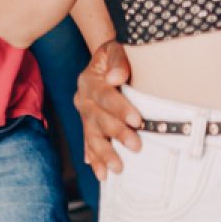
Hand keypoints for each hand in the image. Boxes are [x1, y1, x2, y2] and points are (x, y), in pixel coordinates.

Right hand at [74, 40, 139, 178]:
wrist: (103, 61)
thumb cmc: (114, 55)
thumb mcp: (114, 49)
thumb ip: (117, 60)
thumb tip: (116, 77)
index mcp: (89, 81)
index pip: (104, 95)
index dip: (120, 108)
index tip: (137, 120)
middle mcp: (83, 100)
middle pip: (99, 119)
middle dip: (117, 134)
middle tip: (136, 146)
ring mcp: (84, 114)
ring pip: (92, 136)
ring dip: (104, 154)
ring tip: (117, 169)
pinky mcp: (88, 125)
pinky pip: (89, 143)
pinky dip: (94, 159)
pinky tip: (101, 172)